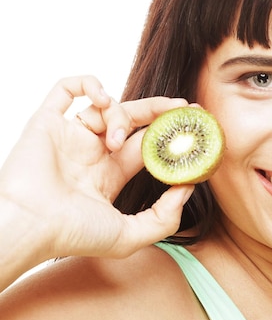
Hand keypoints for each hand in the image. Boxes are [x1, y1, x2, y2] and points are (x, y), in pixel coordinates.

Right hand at [0, 76, 193, 262]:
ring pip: (108, 107)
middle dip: (162, 112)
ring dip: (121, 116)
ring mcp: (71, 136)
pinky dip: (88, 84)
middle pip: (135, 120)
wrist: (28, 227)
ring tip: (114, 141)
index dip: (170, 136)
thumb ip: (164, 217)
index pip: (147, 146)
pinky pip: (67, 89)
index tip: (194, 129)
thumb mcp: (129, 236)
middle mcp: (92, 153)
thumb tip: (187, 187)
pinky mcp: (47, 122)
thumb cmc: (72, 236)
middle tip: (187, 108)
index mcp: (111, 175)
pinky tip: (103, 97)